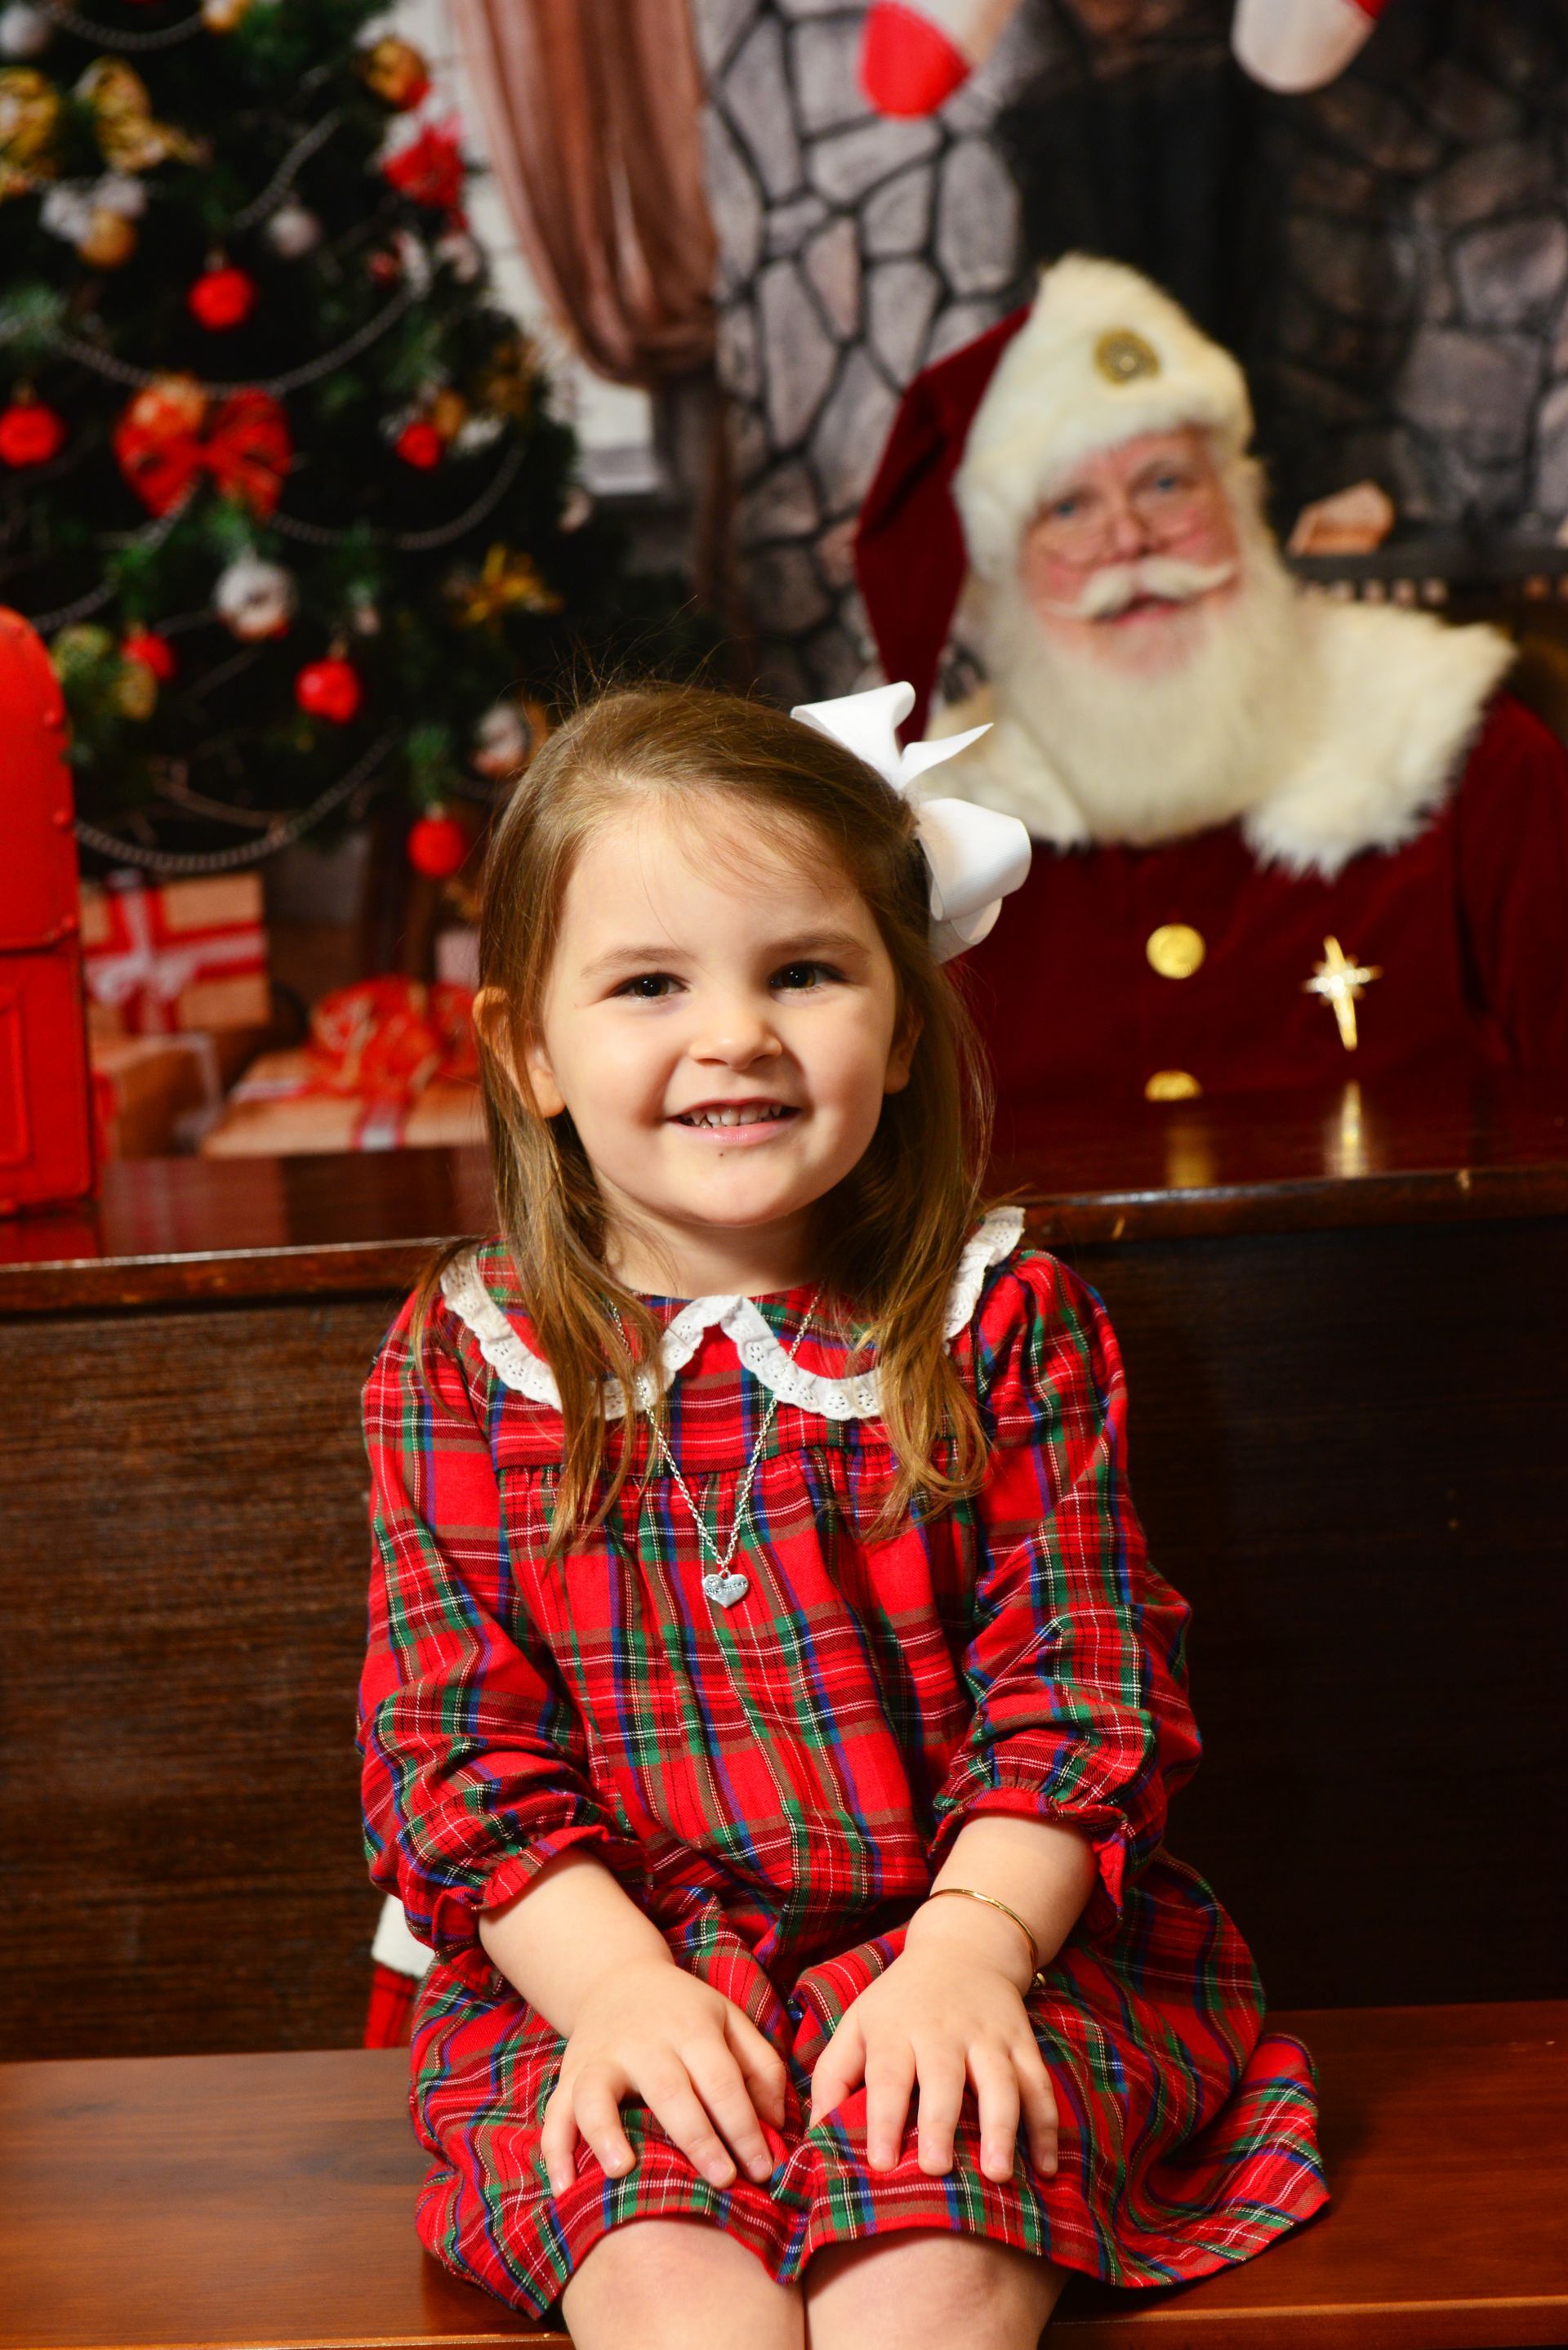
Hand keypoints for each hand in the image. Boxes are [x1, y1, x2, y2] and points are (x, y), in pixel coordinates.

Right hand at [539, 1958, 789, 2196]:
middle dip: (697, 2139)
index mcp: (691, 2027)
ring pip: (598, 2093)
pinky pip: (554, 2112)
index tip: (763, 2169)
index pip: (721, 2080)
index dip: (744, 2126)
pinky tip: (564, 2185)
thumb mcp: (730, 2020)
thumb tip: (779, 2124)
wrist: (618, 1977)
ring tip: (621, 2170)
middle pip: (669, 2090)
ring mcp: (601, 2057)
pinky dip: (555, 2149)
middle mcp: (644, 2041)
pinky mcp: (570, 2074)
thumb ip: (761, 2066)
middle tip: (723, 2181)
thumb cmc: (686, 2013)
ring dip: (606, 2132)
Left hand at [806, 1920, 1056, 2183]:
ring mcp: (988, 2036)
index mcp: (896, 2029)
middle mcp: (943, 2031)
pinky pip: (1040, 2085)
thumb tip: (816, 2135)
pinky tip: (1047, 2166)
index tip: (881, 2163)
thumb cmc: (899, 2004)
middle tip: (938, 2170)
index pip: (887, 2075)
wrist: (961, 1949)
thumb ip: (832, 2076)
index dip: (882, 2118)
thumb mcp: (857, 2024)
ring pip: (1000, 2082)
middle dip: (941, 2123)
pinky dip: (1047, 2126)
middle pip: (943, 2078)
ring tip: (997, 2174)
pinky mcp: (1022, 2042)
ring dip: (1001, 2128)